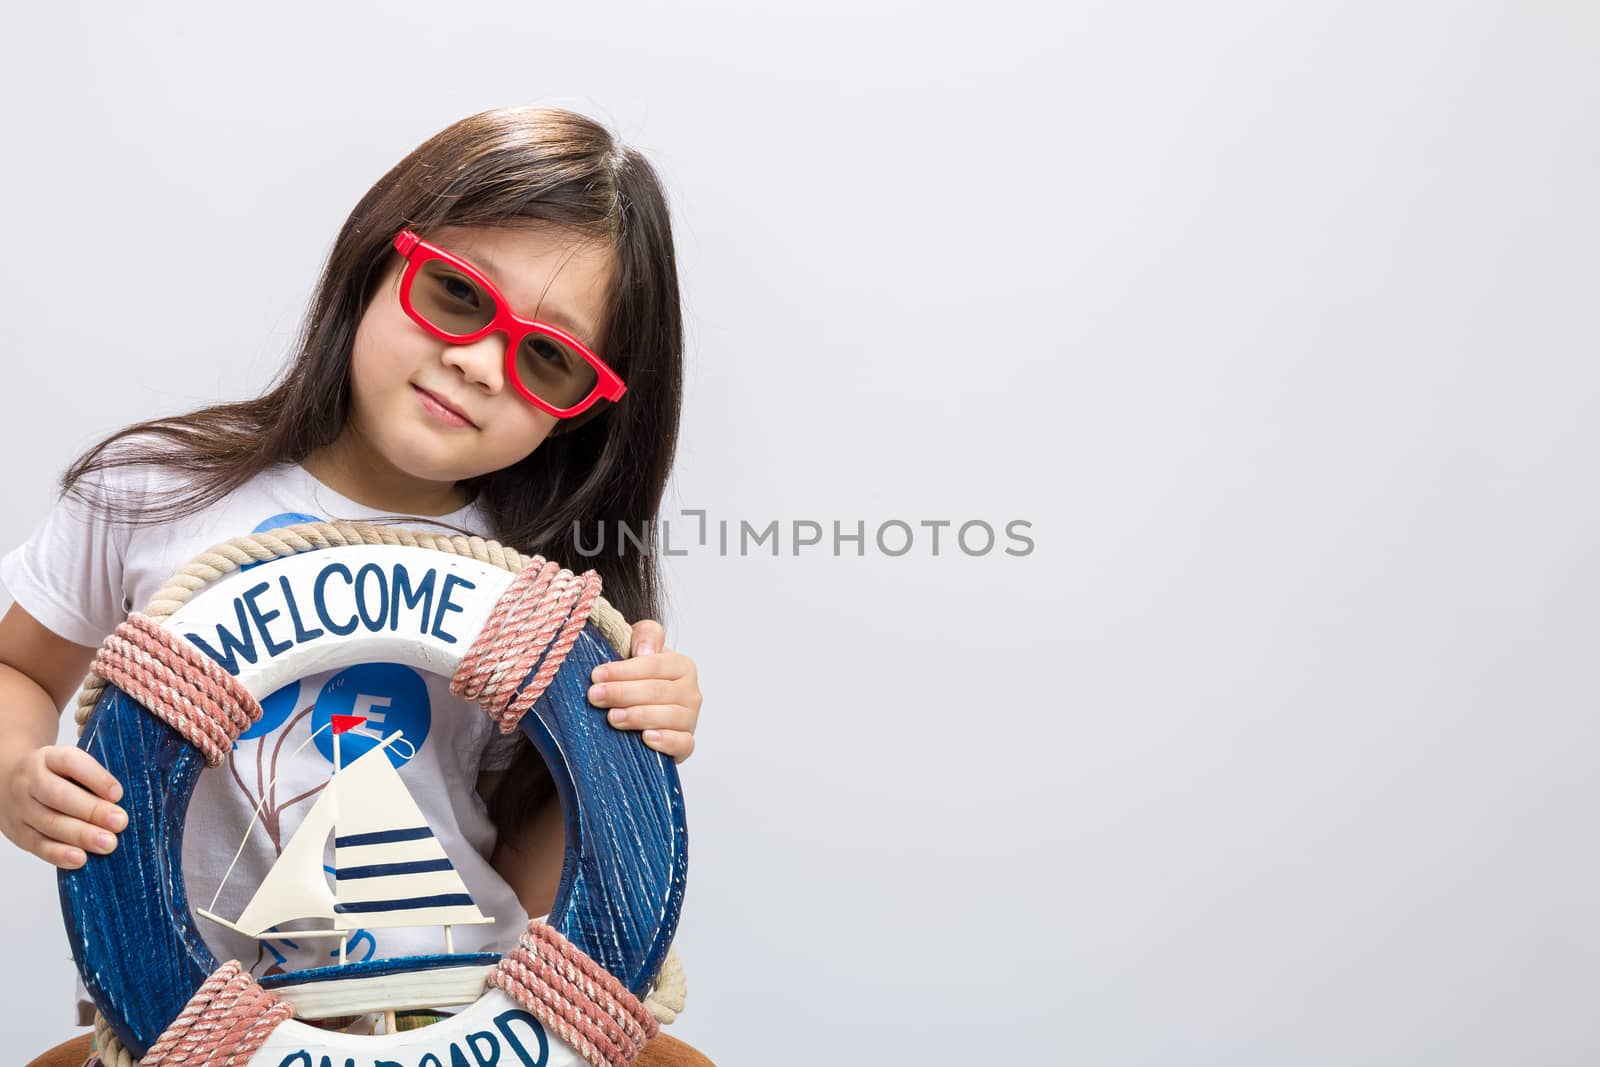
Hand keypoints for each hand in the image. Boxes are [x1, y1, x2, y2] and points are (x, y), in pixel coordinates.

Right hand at [1, 745, 125, 868]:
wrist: (6, 782)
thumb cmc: (53, 775)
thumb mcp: (68, 762)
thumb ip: (93, 771)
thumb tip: (125, 784)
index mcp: (48, 758)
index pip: (71, 762)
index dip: (96, 778)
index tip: (118, 794)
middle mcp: (30, 781)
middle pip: (59, 796)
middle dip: (92, 810)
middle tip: (120, 822)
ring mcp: (21, 808)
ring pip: (49, 822)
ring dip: (81, 836)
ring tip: (108, 844)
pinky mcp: (18, 832)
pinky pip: (37, 845)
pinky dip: (59, 854)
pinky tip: (80, 859)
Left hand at [587, 619, 701, 762]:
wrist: (643, 708)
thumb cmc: (639, 678)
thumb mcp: (639, 648)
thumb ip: (646, 636)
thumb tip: (644, 651)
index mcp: (682, 666)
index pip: (655, 665)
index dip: (625, 670)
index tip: (597, 675)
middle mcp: (690, 692)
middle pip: (658, 691)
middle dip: (623, 693)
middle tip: (595, 696)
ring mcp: (690, 719)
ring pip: (668, 717)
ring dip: (638, 716)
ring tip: (612, 717)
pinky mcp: (686, 743)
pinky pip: (683, 743)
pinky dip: (666, 741)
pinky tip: (647, 738)